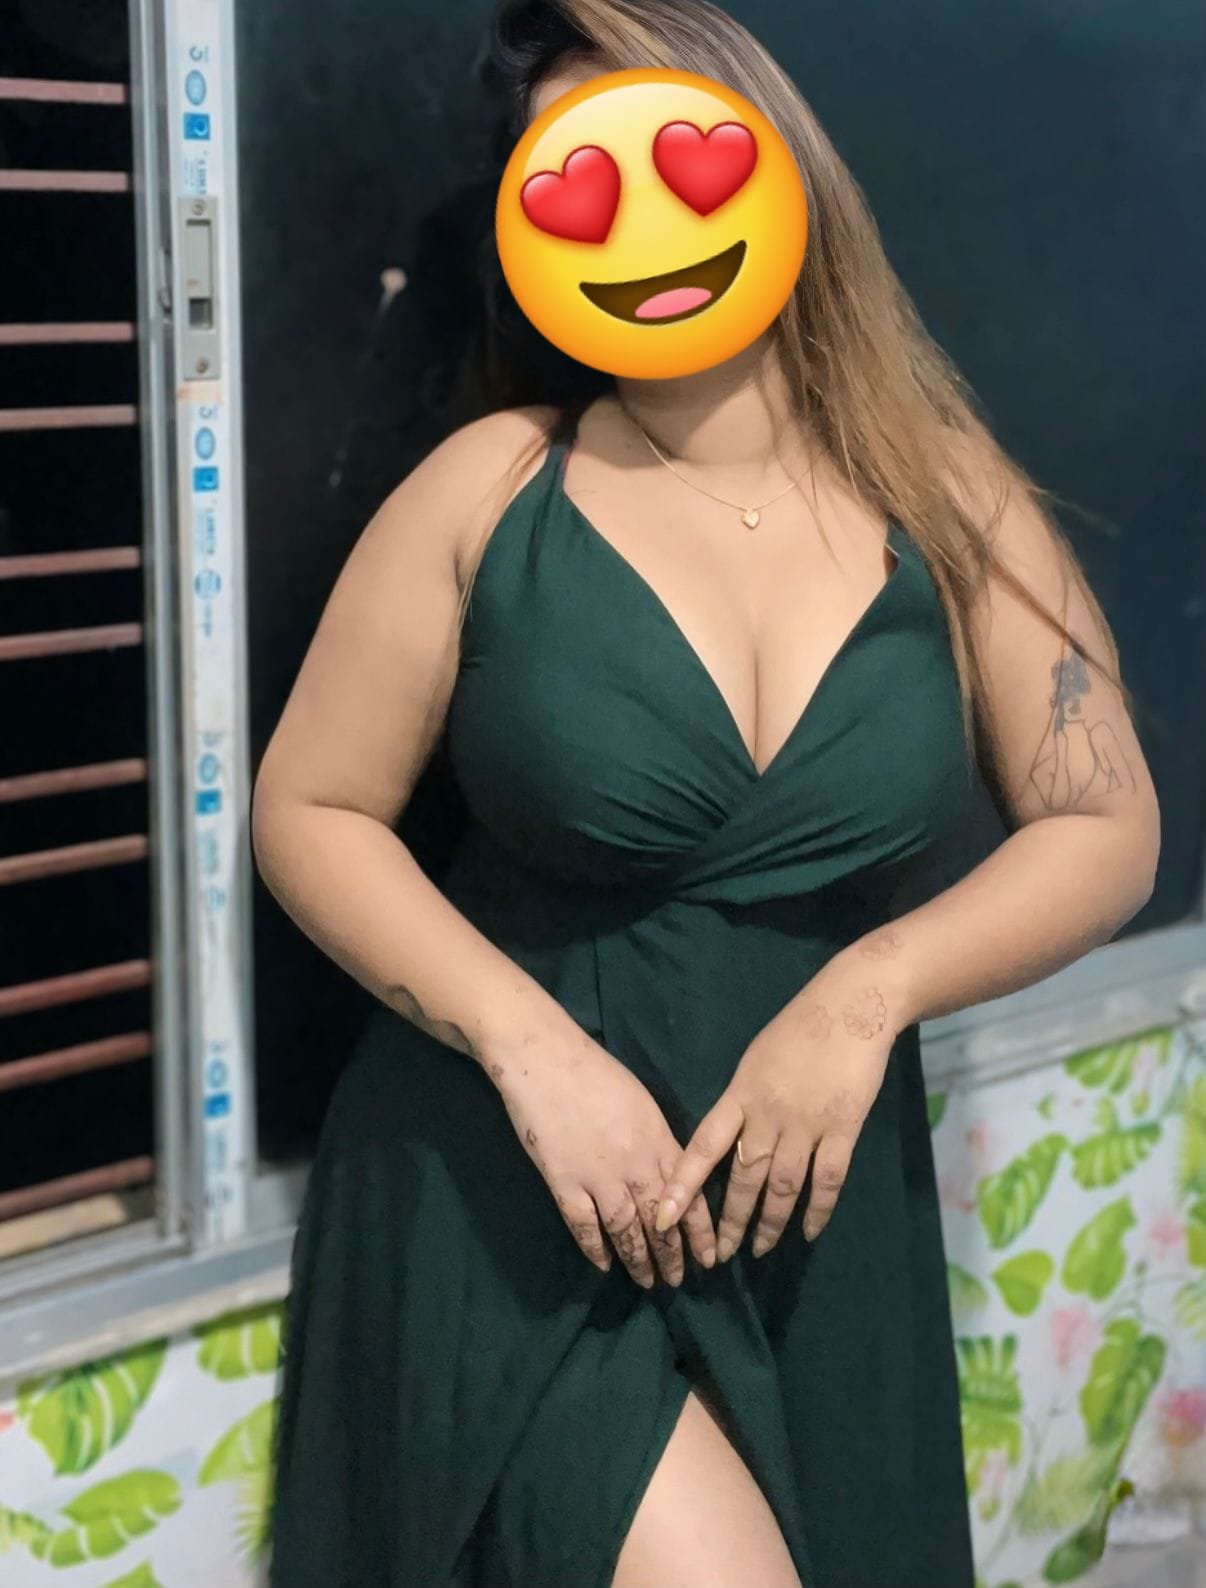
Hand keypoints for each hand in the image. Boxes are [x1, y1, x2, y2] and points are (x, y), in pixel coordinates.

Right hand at [487, 1024, 718, 1288]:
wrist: (543, 1058)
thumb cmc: (594, 1071)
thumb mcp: (642, 1103)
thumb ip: (657, 1141)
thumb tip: (668, 1173)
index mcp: (658, 1140)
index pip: (688, 1196)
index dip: (699, 1232)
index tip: (709, 1259)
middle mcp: (634, 1164)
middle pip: (659, 1220)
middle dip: (671, 1255)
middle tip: (678, 1281)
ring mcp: (598, 1176)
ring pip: (626, 1230)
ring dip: (639, 1260)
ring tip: (648, 1282)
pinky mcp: (563, 1181)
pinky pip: (583, 1225)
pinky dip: (595, 1248)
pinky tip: (604, 1266)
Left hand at [652, 958, 898, 1258]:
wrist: (850, 1006)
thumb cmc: (797, 1028)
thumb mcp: (754, 1060)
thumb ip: (740, 1101)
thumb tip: (726, 1139)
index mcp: (740, 1095)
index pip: (702, 1147)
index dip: (682, 1185)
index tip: (662, 1218)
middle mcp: (768, 1115)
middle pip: (744, 1179)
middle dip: (730, 1222)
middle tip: (719, 1255)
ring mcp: (807, 1125)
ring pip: (783, 1187)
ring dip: (770, 1224)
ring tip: (759, 1250)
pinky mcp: (844, 1129)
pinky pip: (828, 1180)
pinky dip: (818, 1210)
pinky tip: (809, 1232)